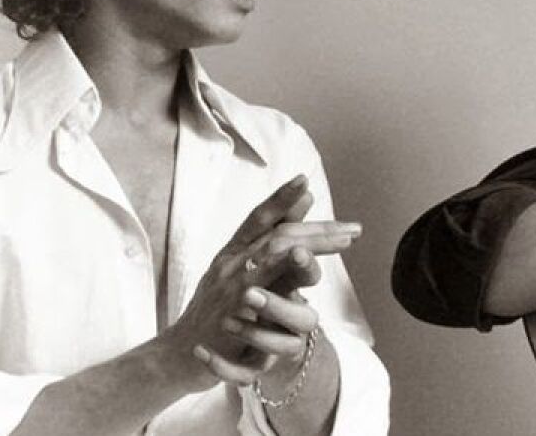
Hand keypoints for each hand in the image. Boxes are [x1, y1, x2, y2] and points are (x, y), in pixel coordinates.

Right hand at [159, 175, 357, 390]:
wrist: (182, 354)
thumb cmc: (219, 309)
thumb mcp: (240, 271)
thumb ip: (270, 241)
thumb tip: (304, 201)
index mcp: (232, 253)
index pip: (258, 219)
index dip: (280, 198)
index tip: (305, 181)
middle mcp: (232, 265)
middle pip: (278, 236)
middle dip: (318, 229)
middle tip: (353, 230)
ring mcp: (233, 289)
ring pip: (274, 256)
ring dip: (311, 246)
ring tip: (343, 242)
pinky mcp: (236, 317)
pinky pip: (268, 298)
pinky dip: (287, 283)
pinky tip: (309, 271)